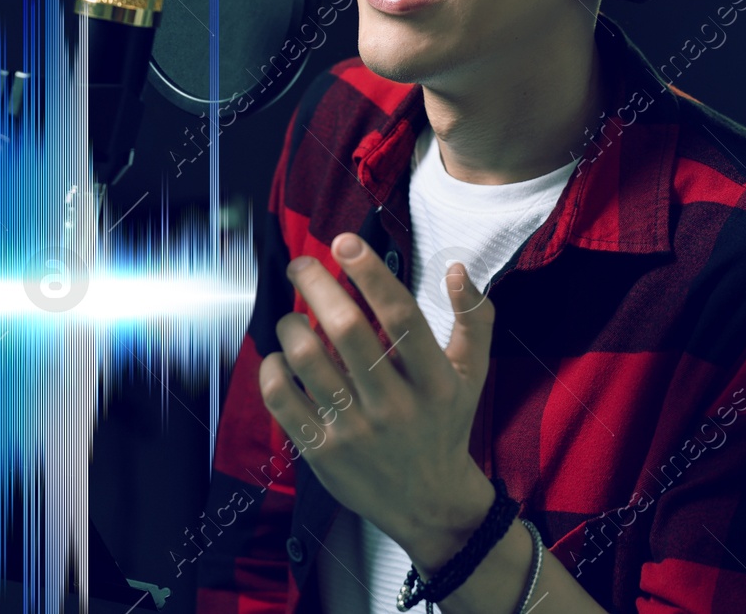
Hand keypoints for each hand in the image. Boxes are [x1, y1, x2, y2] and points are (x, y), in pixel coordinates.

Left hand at [257, 232, 498, 566]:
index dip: (369, 273)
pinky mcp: (322, 451)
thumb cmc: (446, 423)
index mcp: (435, 380)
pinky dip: (271, 367)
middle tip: (302, 265)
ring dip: (290, 323)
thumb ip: (474, 318)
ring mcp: (356, 430)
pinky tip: (279, 356)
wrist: (429, 502)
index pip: (400, 316)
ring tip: (292, 315)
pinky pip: (281, 399)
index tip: (344, 242)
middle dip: (316, 284)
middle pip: (346, 330)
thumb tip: (456, 268)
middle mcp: (395, 404)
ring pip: (307, 360)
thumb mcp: (472, 373)